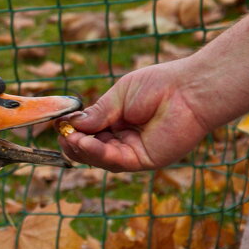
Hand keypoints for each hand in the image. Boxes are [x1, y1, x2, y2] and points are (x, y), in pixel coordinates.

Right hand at [57, 60, 210, 171]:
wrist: (188, 91)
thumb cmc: (159, 86)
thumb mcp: (120, 96)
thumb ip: (98, 113)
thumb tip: (73, 124)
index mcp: (119, 121)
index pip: (90, 132)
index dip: (74, 130)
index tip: (60, 123)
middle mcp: (125, 139)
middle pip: (91, 149)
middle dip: (74, 143)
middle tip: (62, 133)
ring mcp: (134, 151)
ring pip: (99, 158)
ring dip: (82, 149)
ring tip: (70, 138)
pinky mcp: (144, 161)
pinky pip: (114, 161)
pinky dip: (97, 154)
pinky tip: (85, 143)